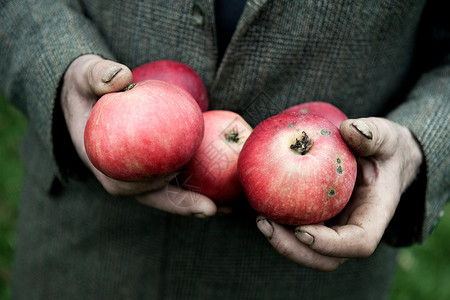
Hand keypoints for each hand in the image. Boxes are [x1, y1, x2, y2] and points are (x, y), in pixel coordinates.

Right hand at [61, 54, 216, 216]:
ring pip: (171, 190)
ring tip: (228, 208)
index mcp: (102, 162)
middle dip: (181, 205)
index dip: (145, 188)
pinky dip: (202, 179)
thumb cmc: (87, 85)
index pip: (122, 185)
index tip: (170, 180)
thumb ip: (97, 75)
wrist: (91, 92)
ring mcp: (142, 170)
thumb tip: (121, 76)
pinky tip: (227, 177)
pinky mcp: (158, 162)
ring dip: (198, 201)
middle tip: (210, 209)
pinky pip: (181, 171)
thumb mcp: (85, 74)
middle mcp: (124, 173)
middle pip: (154, 195)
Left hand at [256, 117, 422, 270]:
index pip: (359, 242)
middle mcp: (354, 228)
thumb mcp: (385, 136)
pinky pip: (300, 230)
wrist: (384, 158)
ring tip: (260, 218)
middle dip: (295, 249)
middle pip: (326, 258)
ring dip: (282, 240)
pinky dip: (282, 224)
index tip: (303, 231)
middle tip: (266, 224)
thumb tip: (350, 130)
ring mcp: (336, 227)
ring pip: (309, 250)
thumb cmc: (385, 148)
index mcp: (375, 214)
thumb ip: (372, 134)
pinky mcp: (321, 219)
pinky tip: (263, 205)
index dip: (330, 244)